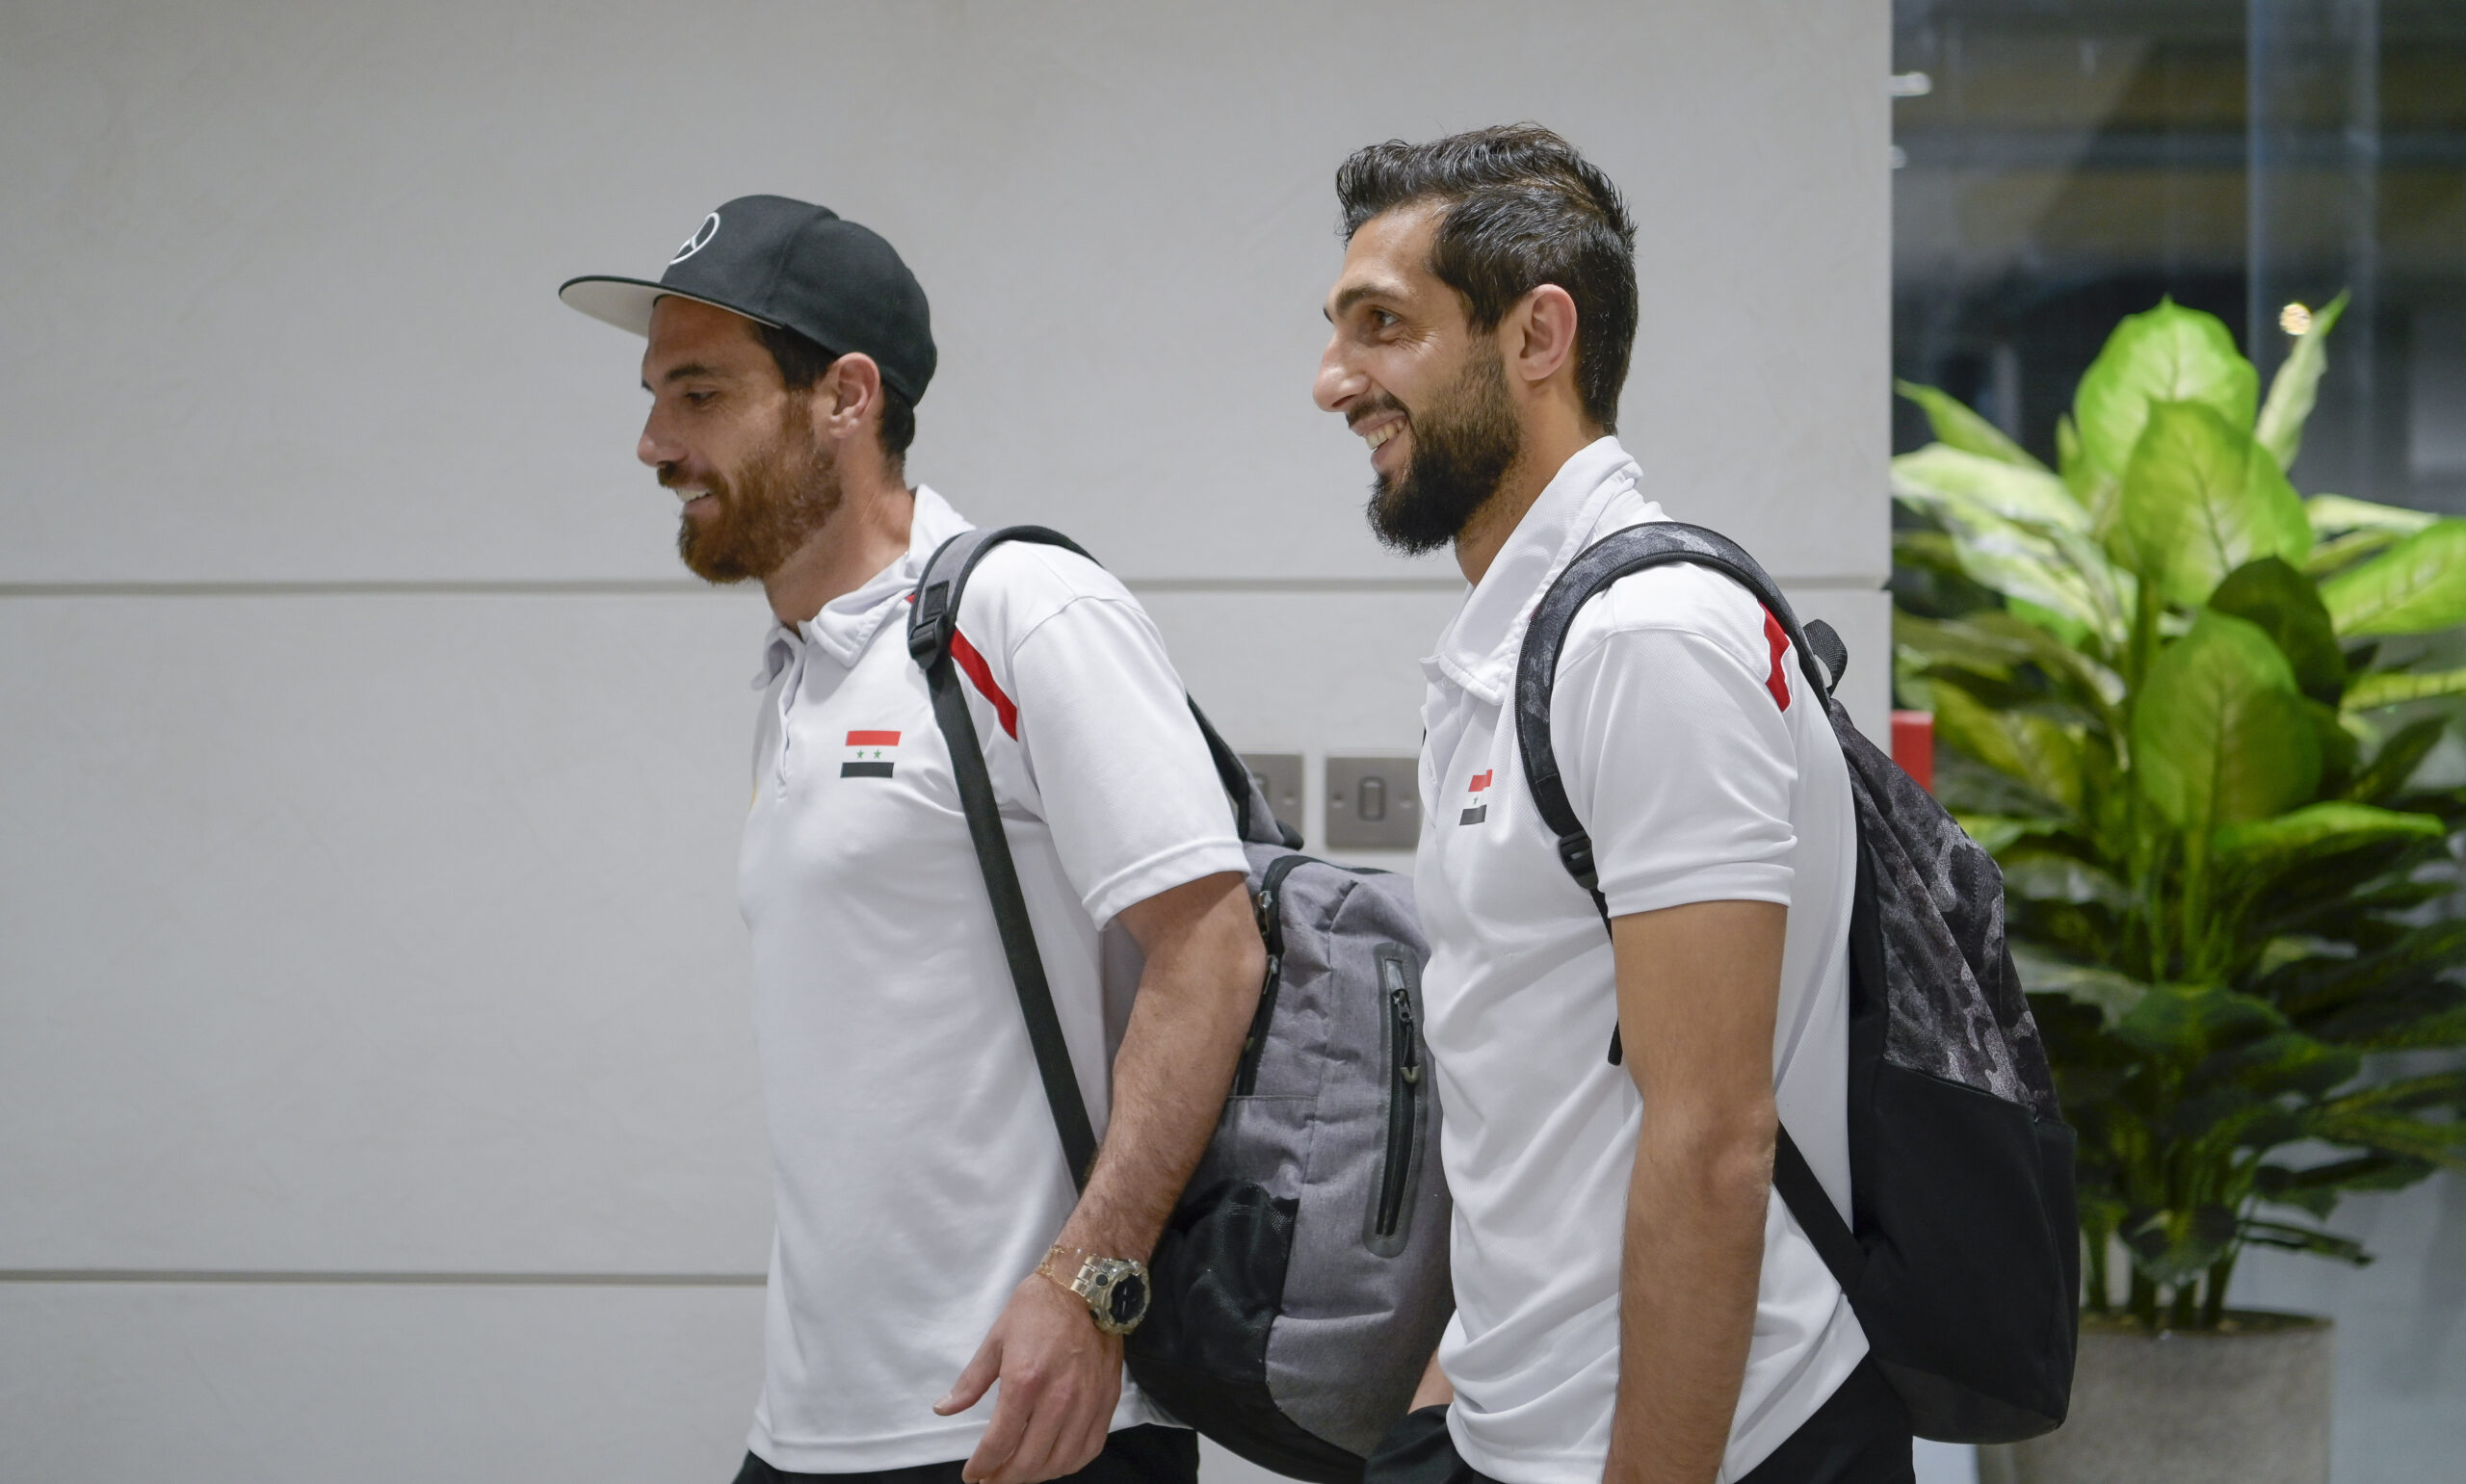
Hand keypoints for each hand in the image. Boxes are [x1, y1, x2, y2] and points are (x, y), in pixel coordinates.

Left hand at [935, 1272, 1124, 1483]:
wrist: (1087, 1286)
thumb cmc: (1037, 1309)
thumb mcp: (996, 1340)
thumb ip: (970, 1382)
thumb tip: (943, 1409)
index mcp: (1024, 1382)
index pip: (999, 1444)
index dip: (982, 1467)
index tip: (972, 1476)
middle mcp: (1059, 1399)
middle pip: (1029, 1462)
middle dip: (1004, 1479)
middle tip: (991, 1479)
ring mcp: (1087, 1403)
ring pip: (1060, 1462)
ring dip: (1035, 1476)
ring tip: (1018, 1472)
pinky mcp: (1107, 1401)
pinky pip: (1089, 1449)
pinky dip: (1068, 1464)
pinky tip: (1052, 1461)